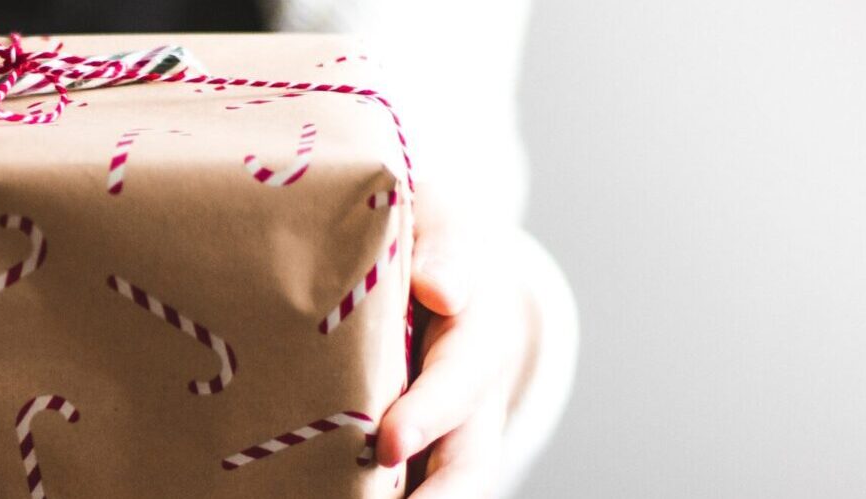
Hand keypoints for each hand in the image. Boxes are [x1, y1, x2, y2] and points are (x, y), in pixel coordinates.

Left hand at [375, 180, 531, 498]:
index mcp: (480, 335)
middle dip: (438, 495)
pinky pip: (402, 484)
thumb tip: (441, 288)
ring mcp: (445, 432)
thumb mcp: (440, 218)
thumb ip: (445, 247)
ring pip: (445, 482)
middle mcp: (471, 398)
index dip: (429, 413)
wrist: (435, 267)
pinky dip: (386, 496)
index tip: (389, 442)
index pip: (462, 378)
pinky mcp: (409, 450)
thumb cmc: (427, 236)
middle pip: (468, 461)